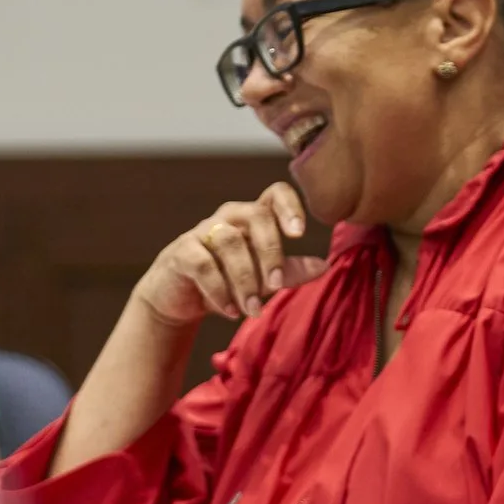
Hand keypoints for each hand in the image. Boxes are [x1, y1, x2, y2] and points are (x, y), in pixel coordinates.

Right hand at [135, 183, 330, 328]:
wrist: (179, 298)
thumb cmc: (227, 282)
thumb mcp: (262, 278)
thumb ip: (291, 270)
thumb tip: (324, 265)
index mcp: (253, 217)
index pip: (275, 194)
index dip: (290, 206)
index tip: (299, 234)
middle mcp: (229, 218)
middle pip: (256, 215)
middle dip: (270, 252)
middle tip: (276, 285)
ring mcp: (203, 232)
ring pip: (230, 242)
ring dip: (245, 280)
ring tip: (253, 310)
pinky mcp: (182, 252)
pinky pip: (203, 263)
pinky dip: (220, 290)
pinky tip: (230, 310)